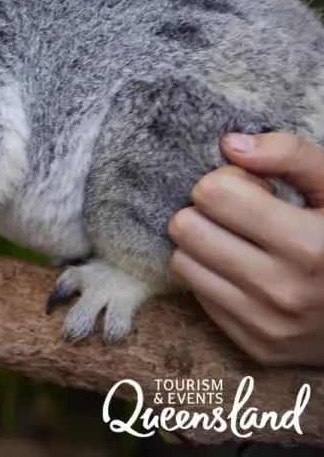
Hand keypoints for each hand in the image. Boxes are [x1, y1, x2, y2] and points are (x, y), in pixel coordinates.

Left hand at [169, 132, 323, 366]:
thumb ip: (292, 155)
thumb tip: (230, 145)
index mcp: (309, 246)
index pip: (213, 193)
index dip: (230, 181)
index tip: (258, 190)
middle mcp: (284, 291)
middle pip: (186, 227)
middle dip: (208, 212)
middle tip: (245, 216)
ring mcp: (267, 324)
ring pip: (182, 262)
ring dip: (205, 245)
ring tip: (244, 242)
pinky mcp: (256, 346)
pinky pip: (197, 296)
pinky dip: (215, 278)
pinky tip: (249, 272)